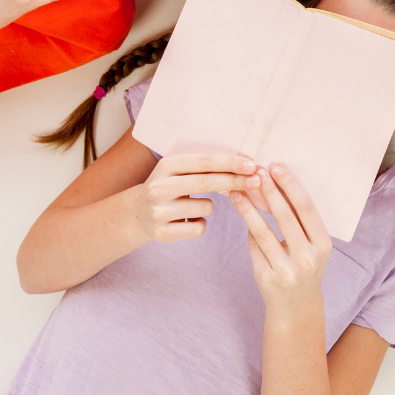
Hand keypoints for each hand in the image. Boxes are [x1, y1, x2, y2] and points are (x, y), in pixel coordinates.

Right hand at [131, 152, 260, 245]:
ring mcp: (158, 211)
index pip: (204, 161)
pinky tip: (186, 221)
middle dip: (236, 181)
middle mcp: (160, 186)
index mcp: (167, 165)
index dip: (230, 163)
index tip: (252, 165)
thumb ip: (204, 167)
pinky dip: (200, 225)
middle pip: (207, 182)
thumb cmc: (170, 187)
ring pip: (206, 208)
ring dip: (209, 207)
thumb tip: (245, 167)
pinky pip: (198, 229)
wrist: (137, 214)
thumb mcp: (179, 171)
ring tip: (192, 206)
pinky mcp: (161, 233)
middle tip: (257, 181)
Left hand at [230, 165, 332, 318]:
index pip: (306, 208)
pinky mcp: (266, 277)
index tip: (276, 167)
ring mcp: (286, 270)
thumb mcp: (312, 245)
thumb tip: (271, 185)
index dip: (290, 185)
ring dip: (247, 208)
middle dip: (268, 191)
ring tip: (236, 191)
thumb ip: (298, 221)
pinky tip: (243, 214)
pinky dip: (248, 229)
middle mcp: (306, 258)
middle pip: (284, 217)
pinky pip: (254, 246)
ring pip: (262, 232)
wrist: (297, 307)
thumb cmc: (303, 265)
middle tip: (255, 172)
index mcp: (322, 244)